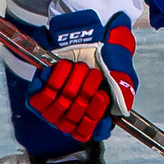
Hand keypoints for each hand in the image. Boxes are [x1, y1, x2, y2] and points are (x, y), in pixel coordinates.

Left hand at [24, 10, 137, 141]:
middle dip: (85, 94)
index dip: (92, 121)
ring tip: (80, 67)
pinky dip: (54, 80)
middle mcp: (71, 112)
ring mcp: (54, 103)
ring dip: (70, 86)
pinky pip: (40, 98)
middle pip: (72, 120)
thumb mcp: (122, 72)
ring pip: (57, 109)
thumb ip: (124, 93)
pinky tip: (64, 66)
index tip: (101, 98)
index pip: (86, 132)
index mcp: (91, 113)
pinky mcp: (38, 92)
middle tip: (94, 74)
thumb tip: (122, 112)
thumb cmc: (106, 55)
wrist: (88, 32)